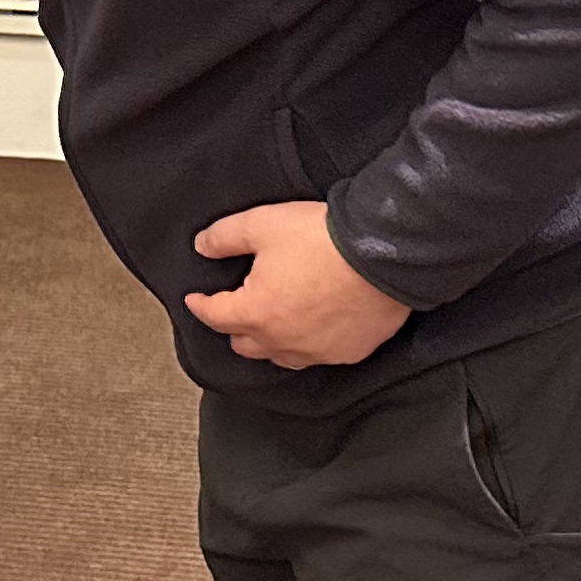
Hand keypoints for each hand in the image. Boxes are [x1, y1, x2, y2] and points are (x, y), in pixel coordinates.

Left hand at [187, 200, 412, 370]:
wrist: (385, 253)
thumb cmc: (323, 239)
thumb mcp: (262, 224)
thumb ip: (224, 237)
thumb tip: (202, 247)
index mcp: (256, 312)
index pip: (215, 316)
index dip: (200, 305)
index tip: (194, 300)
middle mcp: (283, 341)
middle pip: (244, 345)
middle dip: (235, 327)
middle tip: (236, 309)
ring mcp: (318, 351)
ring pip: (281, 356)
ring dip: (271, 341)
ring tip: (273, 322)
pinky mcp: (349, 352)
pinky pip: (318, 355)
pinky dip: (309, 344)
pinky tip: (312, 328)